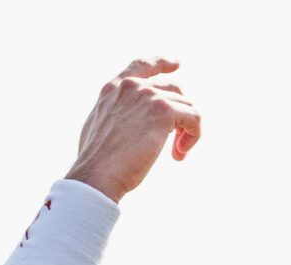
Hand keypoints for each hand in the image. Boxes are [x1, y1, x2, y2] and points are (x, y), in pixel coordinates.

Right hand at [65, 58, 201, 202]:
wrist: (96, 176)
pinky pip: (194, 118)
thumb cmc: (96, 164)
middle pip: (173, 89)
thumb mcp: (99, 128)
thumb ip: (116, 114)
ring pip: (186, 106)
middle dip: (179, 114)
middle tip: (175, 143)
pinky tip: (179, 154)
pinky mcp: (163, 111)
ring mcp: (148, 96)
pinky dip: (193, 136)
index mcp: (113, 89)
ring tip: (176, 153)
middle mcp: (131, 87)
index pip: (141, 66)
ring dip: (186, 131)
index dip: (161, 63)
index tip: (176, 64)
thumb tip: (135, 122)